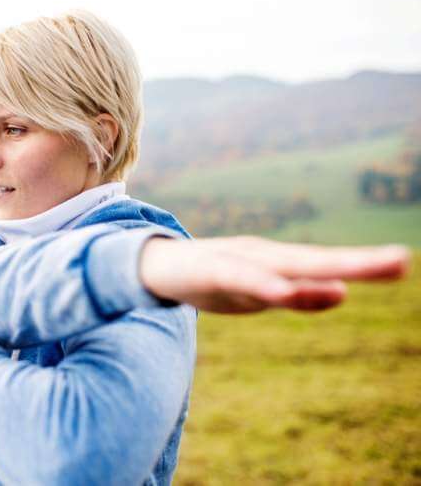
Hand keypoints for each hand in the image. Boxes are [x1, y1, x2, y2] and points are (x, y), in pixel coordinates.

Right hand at [139, 235, 411, 313]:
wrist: (154, 264)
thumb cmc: (211, 279)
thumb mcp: (259, 293)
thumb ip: (297, 295)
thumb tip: (343, 293)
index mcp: (277, 263)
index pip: (324, 266)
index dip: (362, 265)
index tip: (400, 263)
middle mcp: (263, 256)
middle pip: (313, 261)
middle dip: (355, 264)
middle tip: (400, 261)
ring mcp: (237, 262)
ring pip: (280, 268)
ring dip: (316, 272)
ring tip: (350, 278)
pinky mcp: (211, 271)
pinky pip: (240, 279)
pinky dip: (263, 285)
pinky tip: (283, 291)